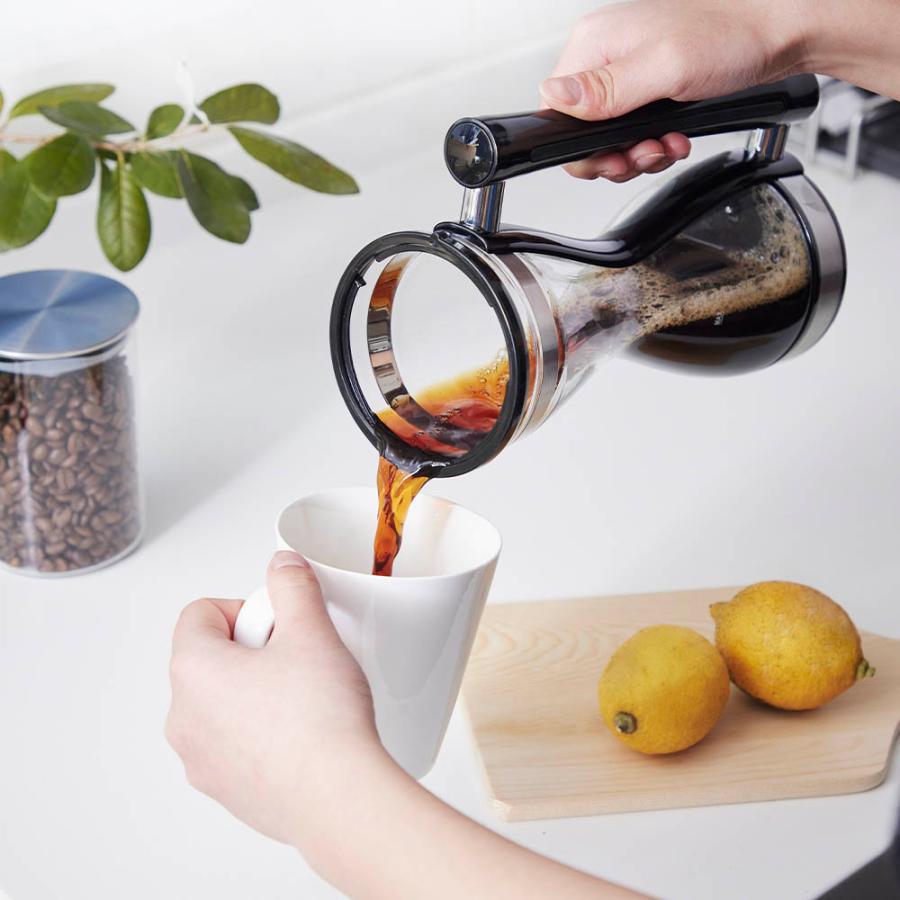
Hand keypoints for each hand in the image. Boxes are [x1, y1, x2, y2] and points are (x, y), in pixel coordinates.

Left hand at [166, 552, 644, 898]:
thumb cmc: (320, 719)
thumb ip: (292, 584)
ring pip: (221, 701)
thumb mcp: (312, 629)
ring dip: (255, 689)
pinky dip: (259, 730)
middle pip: (210, 656)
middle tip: (299, 657)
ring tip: (304, 697)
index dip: (246, 607)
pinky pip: (233, 742)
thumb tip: (282, 564)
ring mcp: (199, 759)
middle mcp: (183, 716)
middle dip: (253, 648)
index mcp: (193, 668)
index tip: (281, 623)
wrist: (338, 797)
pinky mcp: (223, 789)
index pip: (200, 612)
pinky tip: (302, 733)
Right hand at [540, 0, 810, 179]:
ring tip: (667, 146)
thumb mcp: (663, 67)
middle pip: (582, 133)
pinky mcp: (647, 90)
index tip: (612, 158)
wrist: (777, 35)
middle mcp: (605, 58)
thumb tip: (554, 97)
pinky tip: (675, 139)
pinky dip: (654, 147)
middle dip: (615, 157)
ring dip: (639, 156)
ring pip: (609, 141)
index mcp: (594, 44)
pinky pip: (633, 134)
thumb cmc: (731, 37)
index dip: (580, 149)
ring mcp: (626, 75)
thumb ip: (606, 89)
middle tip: (643, 156)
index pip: (556, 112)